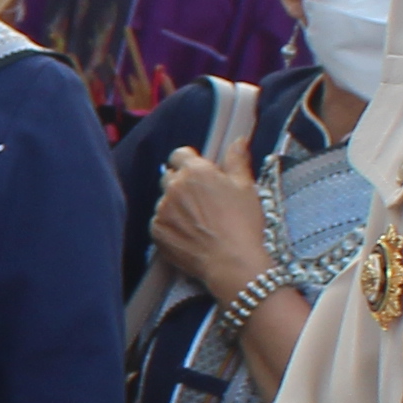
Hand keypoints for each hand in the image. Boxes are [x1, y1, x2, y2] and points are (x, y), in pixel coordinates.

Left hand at [152, 140, 271, 298]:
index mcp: (195, 171)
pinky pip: (159, 222)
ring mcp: (162, 210)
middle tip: (201, 201)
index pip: (179, 154)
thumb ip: (237, 159)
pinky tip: (189, 235)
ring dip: (176, 206)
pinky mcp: (156, 231)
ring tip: (198, 222)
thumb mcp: (245, 187)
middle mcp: (174, 187)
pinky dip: (170, 226)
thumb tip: (238, 140)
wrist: (231, 262)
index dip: (189, 162)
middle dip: (182, 184)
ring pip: (164, 201)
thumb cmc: (242, 224)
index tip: (198, 174)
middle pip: (170, 177)